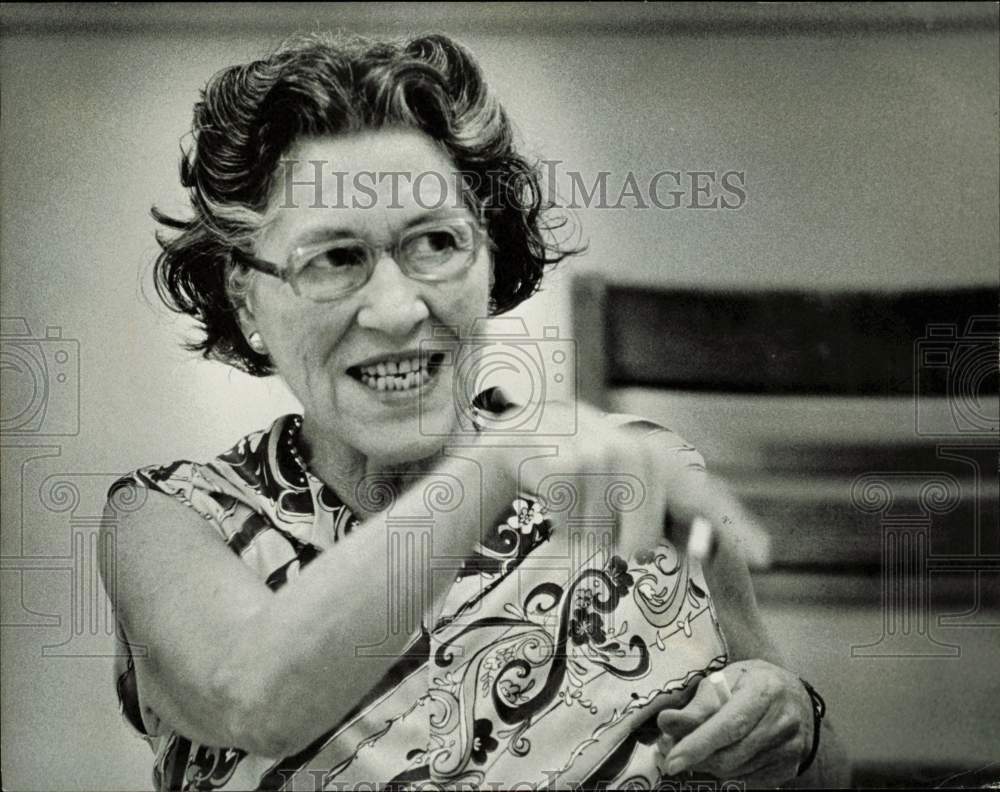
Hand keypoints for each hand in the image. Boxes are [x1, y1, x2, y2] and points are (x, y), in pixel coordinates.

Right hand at [470, 401, 766, 567]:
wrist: (531, 432)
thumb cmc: (591, 469)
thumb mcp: (633, 482)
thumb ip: (670, 513)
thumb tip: (709, 544)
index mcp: (663, 460)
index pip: (706, 498)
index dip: (735, 527)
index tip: (766, 557)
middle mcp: (639, 454)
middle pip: (640, 543)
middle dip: (621, 544)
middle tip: (605, 518)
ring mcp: (602, 458)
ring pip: (600, 538)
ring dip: (585, 530)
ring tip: (580, 497)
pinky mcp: (567, 466)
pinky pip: (569, 526)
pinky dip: (561, 521)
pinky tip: (559, 495)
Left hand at [656, 660, 813, 785]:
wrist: (795, 698)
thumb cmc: (751, 684)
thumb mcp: (724, 679)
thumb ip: (697, 704)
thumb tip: (666, 722)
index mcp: (764, 690)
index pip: (729, 725)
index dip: (698, 745)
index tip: (672, 760)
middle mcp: (782, 722)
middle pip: (730, 755)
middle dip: (696, 757)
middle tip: (673, 751)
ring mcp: (789, 749)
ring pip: (735, 771)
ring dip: (708, 765)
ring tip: (698, 748)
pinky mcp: (788, 768)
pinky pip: (748, 781)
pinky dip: (727, 772)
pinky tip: (724, 754)